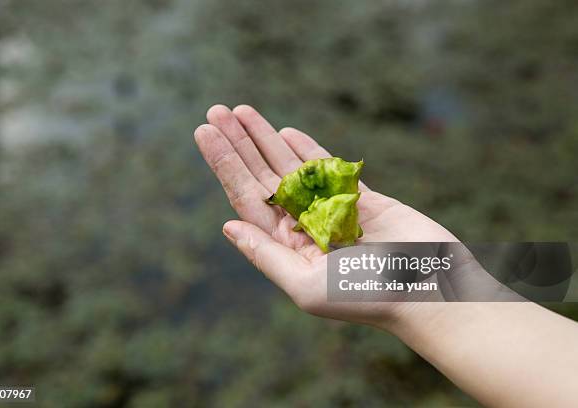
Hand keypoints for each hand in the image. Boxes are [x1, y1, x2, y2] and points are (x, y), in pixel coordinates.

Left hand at [194, 105, 457, 328]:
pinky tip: (284, 131)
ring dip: (265, 138)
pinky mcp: (362, 199)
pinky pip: (328, 169)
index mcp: (287, 246)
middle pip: (262, 176)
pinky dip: (307, 149)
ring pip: (290, 166)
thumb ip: (265, 255)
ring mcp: (332, 210)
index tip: (204, 133)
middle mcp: (304, 226)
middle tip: (214, 111)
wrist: (431, 290)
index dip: (224, 164)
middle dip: (238, 144)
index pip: (247, 197)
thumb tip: (227, 227)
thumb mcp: (306, 284)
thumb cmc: (367, 296)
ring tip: (240, 111)